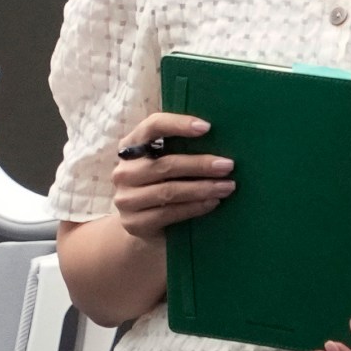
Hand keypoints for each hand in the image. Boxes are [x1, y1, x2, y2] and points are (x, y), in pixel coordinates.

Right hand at [109, 112, 234, 240]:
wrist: (142, 226)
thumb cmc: (161, 186)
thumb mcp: (164, 164)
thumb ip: (180, 150)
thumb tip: (222, 138)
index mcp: (130, 147)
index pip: (152, 127)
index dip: (177, 124)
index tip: (206, 127)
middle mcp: (123, 171)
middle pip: (164, 164)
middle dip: (200, 164)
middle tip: (227, 166)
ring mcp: (126, 198)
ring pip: (168, 191)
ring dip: (202, 188)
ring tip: (227, 187)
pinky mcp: (134, 222)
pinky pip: (168, 213)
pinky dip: (194, 207)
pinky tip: (212, 203)